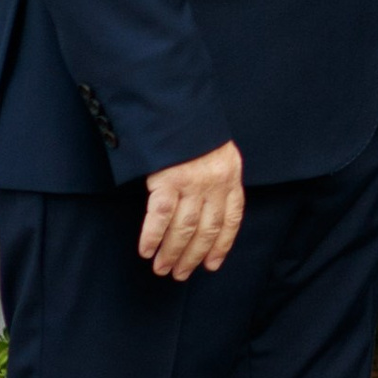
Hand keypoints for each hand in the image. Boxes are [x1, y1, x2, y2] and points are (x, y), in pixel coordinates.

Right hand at [140, 139, 244, 281]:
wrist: (174, 104)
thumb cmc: (191, 128)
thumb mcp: (215, 150)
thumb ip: (216, 177)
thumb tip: (205, 208)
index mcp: (230, 175)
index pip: (231, 219)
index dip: (222, 245)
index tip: (212, 264)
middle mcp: (215, 182)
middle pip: (207, 229)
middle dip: (194, 256)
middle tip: (180, 274)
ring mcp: (192, 182)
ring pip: (184, 229)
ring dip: (172, 253)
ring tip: (162, 268)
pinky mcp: (168, 180)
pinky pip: (160, 217)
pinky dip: (152, 237)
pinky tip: (146, 250)